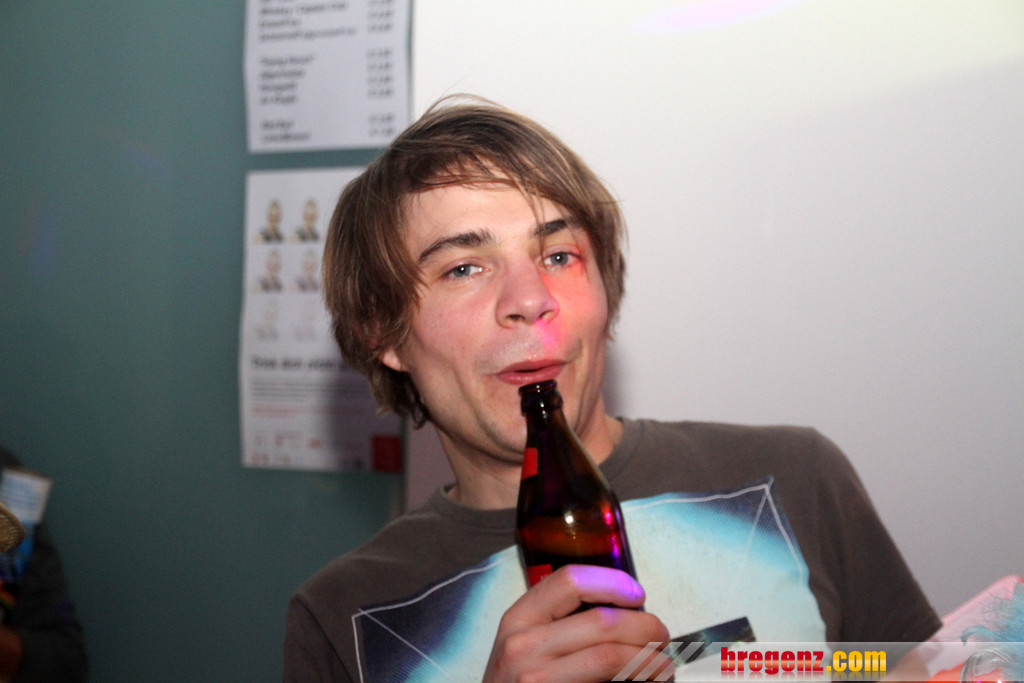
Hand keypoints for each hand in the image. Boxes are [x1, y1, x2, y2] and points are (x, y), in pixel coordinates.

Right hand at [483, 565, 671, 681]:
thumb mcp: (524, 644)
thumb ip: (559, 623)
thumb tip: (620, 610)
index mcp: (519, 618)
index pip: (571, 580)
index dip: (612, 582)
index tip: (636, 594)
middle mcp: (523, 645)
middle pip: (602, 620)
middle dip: (645, 625)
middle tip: (660, 635)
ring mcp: (536, 678)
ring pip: (611, 655)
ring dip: (650, 659)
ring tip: (662, 665)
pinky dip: (636, 680)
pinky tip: (645, 681)